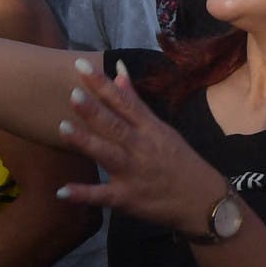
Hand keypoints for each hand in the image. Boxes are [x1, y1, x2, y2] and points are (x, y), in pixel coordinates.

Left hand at [54, 60, 227, 236]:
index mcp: (149, 128)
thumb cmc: (180, 161)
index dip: (103, 83)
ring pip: (107, 154)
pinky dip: (83, 194)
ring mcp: (133, 173)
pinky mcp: (127, 198)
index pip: (124, 101)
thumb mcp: (162, 128)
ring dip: (85, 142)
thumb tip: (118, 71)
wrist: (203, 200)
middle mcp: (141, 148)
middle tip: (73, 94)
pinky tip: (62, 191)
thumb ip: (136, 102)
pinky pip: (102, 196)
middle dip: (94, 110)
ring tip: (63, 128)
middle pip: (115, 126)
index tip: (81, 65)